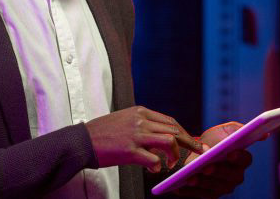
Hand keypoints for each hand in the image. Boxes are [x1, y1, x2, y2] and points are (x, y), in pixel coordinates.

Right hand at [85, 106, 203, 172]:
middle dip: (189, 142)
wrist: (82, 141)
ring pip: (169, 141)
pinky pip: (153, 158)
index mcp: (141, 112)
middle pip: (174, 130)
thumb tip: (162, 138)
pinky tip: (153, 168)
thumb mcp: (125, 120)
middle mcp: (141, 121)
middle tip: (197, 152)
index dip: (184, 132)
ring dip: (175, 154)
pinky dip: (157, 165)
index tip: (192, 141)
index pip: (170, 121)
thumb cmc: (103, 133)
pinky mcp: (129, 150)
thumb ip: (144, 126)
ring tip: (173, 163)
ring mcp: (136, 135)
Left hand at [172, 122, 253, 198]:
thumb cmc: (212, 140)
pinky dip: (191, 191)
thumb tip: (265, 134)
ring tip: (191, 177)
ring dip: (203, 183)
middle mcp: (236, 176)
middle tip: (206, 167)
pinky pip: (202, 195)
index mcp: (241, 160)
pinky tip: (181, 186)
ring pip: (215, 187)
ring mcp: (223, 187)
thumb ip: (239, 130)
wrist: (194, 152)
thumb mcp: (224, 131)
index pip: (245, 159)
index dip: (239, 157)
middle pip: (230, 176)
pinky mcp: (210, 195)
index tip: (230, 152)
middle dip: (218, 172)